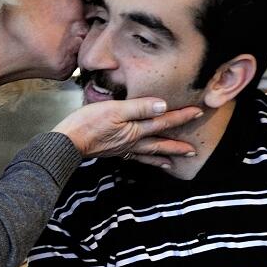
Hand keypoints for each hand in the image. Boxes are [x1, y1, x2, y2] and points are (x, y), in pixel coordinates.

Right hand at [54, 98, 200, 159]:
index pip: (163, 122)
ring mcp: (123, 148)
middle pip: (160, 143)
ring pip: (149, 153)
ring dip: (164, 155)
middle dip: (178, 145)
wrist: (68, 142)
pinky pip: (136, 157)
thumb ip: (138, 107)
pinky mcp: (114, 151)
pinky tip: (148, 160)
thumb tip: (162, 105)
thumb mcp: (114, 109)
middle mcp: (133, 141)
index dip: (181, 116)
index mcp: (135, 130)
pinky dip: (146, 160)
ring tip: (176, 160)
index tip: (198, 112)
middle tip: (193, 150)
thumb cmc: (87, 123)